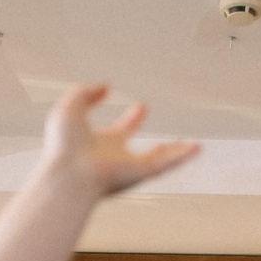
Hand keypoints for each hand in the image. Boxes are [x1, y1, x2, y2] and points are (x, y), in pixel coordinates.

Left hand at [40, 84, 198, 197]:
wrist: (67, 172)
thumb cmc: (63, 145)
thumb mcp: (70, 107)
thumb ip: (86, 92)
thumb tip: (106, 86)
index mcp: (100, 144)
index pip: (121, 131)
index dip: (132, 119)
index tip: (141, 107)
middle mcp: (118, 158)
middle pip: (142, 151)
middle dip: (157, 144)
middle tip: (175, 140)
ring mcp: (130, 168)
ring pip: (160, 162)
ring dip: (176, 154)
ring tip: (193, 147)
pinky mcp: (140, 174)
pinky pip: (167, 164)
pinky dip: (183, 156)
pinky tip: (197, 148)